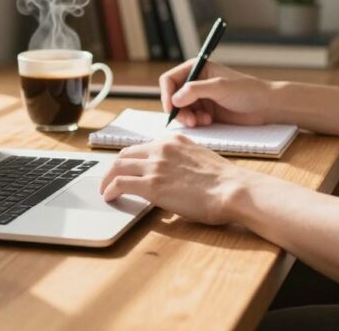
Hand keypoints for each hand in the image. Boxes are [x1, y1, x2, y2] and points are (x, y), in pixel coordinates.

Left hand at [99, 135, 255, 224]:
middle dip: (113, 168)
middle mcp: (161, 149)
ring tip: (105, 191)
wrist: (233, 190)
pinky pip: (120, 184)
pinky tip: (109, 197)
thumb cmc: (223, 181)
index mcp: (173, 141)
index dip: (129, 160)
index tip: (125, 169)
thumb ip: (180, 161)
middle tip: (108, 180)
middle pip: (124, 154)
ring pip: (117, 167)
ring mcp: (155, 166)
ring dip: (107, 179)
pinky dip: (110, 190)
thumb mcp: (198, 159)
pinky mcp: (152, 185)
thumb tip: (171, 176)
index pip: (141, 147)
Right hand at [159, 59, 272, 126]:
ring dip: (187, 118)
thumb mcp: (220, 87)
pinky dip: (195, 122)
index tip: (171, 109)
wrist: (265, 106)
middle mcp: (195, 82)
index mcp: (196, 69)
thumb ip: (195, 90)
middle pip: (172, 97)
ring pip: (180, 110)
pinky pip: (190, 118)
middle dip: (178, 110)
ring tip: (203, 121)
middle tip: (190, 121)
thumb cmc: (247, 91)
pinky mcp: (205, 111)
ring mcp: (200, 98)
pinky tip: (208, 121)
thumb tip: (174, 99)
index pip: (169, 80)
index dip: (166, 94)